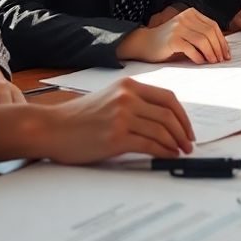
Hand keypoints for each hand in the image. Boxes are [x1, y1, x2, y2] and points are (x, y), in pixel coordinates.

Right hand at [40, 79, 194, 161]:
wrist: (51, 128)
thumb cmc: (78, 117)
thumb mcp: (109, 98)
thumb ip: (133, 102)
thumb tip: (164, 120)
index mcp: (128, 85)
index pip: (168, 97)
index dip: (183, 115)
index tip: (187, 128)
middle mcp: (127, 97)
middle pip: (168, 114)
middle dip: (183, 132)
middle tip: (189, 144)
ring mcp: (122, 116)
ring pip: (162, 130)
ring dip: (175, 143)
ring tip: (179, 152)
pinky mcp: (116, 137)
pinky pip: (150, 144)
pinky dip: (163, 151)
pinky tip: (167, 155)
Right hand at [120, 8, 230, 63]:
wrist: (145, 44)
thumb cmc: (170, 42)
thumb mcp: (188, 33)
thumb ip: (202, 35)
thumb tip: (223, 49)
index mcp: (191, 14)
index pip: (213, 26)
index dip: (222, 41)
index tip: (226, 54)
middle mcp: (185, 17)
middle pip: (210, 33)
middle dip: (218, 48)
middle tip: (221, 60)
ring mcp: (178, 27)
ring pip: (203, 40)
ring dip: (211, 53)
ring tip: (213, 62)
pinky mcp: (172, 39)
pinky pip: (191, 49)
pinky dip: (198, 57)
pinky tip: (200, 62)